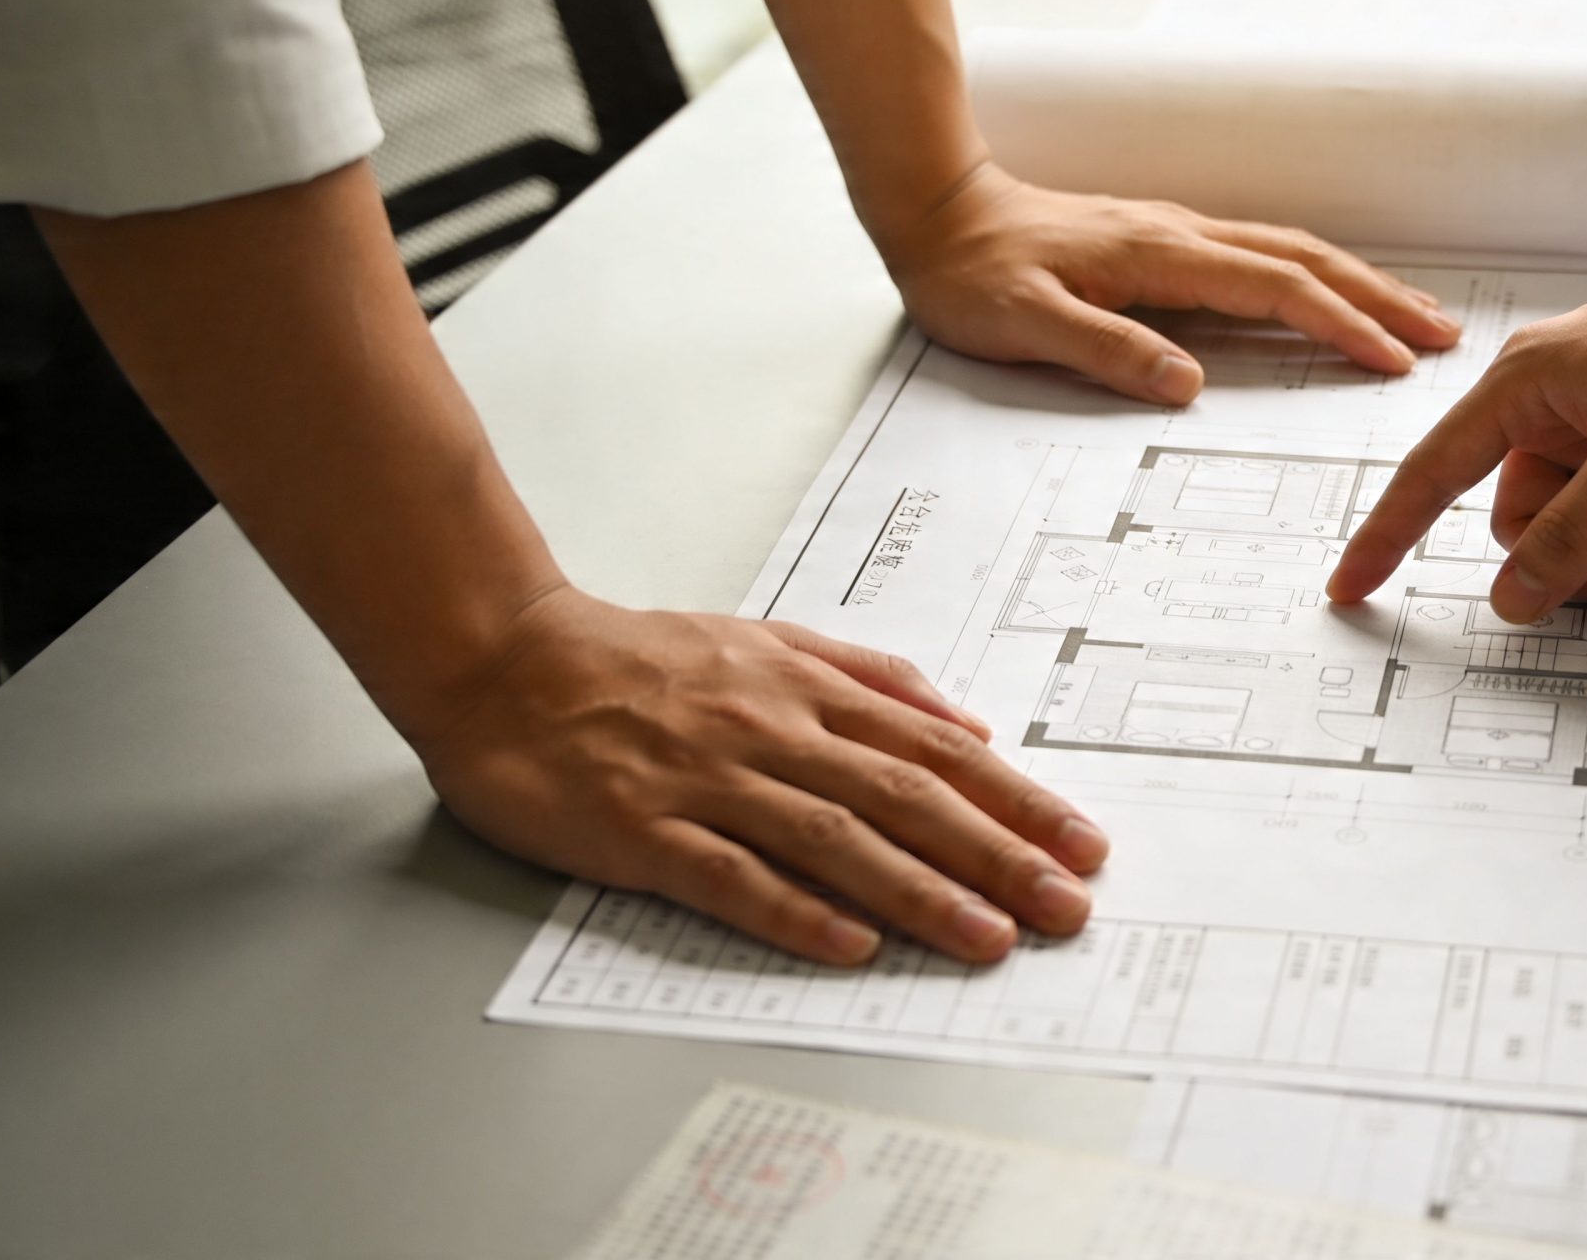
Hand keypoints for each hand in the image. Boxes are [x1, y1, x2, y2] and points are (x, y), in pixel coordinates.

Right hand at [404, 587, 1107, 965]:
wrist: (506, 659)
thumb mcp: (770, 641)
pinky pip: (729, 876)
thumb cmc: (643, 658)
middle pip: (905, 797)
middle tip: (1067, 903)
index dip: (1016, 799)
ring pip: (834, 839)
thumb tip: (967, 721)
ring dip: (920, 890)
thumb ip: (872, 678)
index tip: (1081, 842)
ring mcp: (709, 781)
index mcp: (809, 688)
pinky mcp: (642, 829)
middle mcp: (773, 731)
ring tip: (989, 936)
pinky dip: (794, 910)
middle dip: (998, 853)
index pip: (936, 751)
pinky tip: (852, 945)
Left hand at [876, 164, 1461, 403]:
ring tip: (1412, 317)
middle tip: (1443, 337)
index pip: (1273, 290)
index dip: (1338, 325)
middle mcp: (1182, 235)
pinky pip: (1264, 255)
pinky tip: (1332, 294)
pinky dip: (1316, 276)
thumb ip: (1106, 351)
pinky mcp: (1167, 243)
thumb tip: (1187, 385)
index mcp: (1159, 255)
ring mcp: (1178, 234)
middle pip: (1305, 261)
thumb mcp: (1025, 325)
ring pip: (1291, 252)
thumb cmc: (973, 274)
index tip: (1391, 360)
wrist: (936, 212)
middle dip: (1379, 299)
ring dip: (1359, 283)